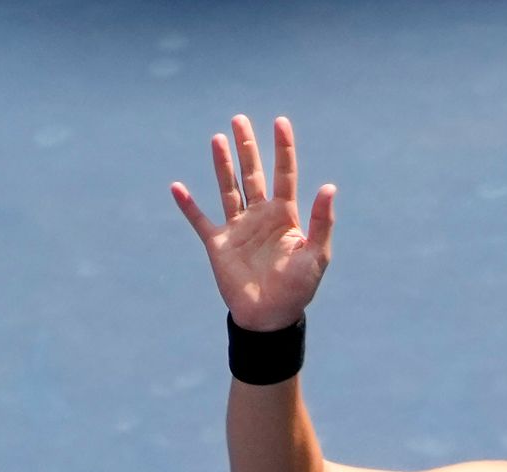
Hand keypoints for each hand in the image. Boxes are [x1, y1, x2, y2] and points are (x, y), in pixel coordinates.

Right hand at [167, 113, 333, 331]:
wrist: (269, 317)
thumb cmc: (298, 288)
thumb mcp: (316, 255)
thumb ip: (322, 222)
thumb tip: (329, 187)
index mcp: (285, 215)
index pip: (284, 173)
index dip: (283, 148)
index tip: (280, 122)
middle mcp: (260, 215)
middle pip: (252, 173)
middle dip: (247, 147)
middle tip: (240, 119)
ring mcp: (238, 228)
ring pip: (228, 188)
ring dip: (222, 164)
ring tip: (217, 138)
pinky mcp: (219, 245)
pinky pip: (200, 221)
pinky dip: (188, 205)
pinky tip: (177, 187)